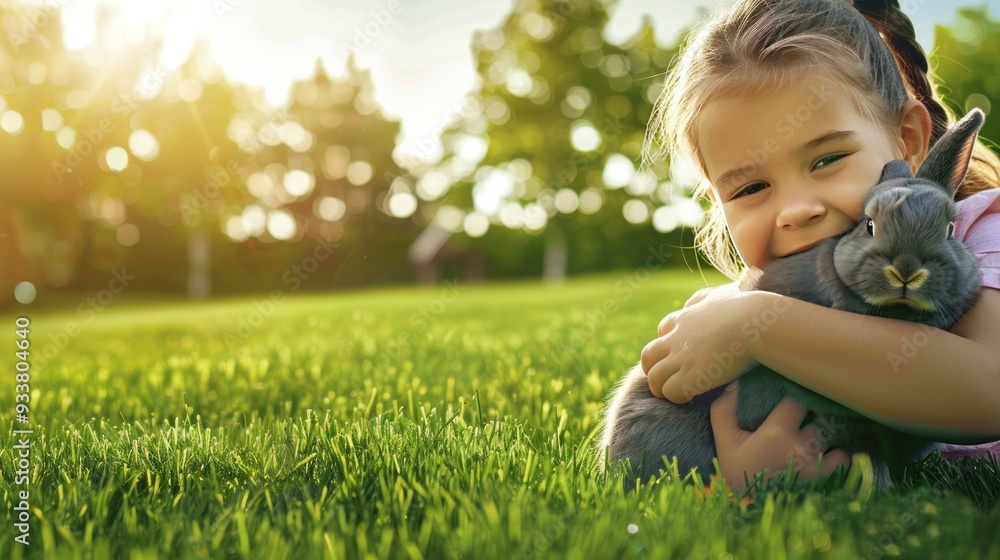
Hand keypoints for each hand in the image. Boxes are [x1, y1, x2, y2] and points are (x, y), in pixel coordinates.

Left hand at [641, 285, 757, 403]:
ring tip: (678, 395)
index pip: (662, 332)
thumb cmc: (745, 308)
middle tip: (670, 380)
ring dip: (662, 388)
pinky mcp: (691, 377)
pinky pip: (670, 392)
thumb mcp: (717, 294)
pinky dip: (677, 398)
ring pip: (654, 379)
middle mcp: (675, 339)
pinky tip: (691, 398)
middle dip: (654, 370)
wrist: (755, 323)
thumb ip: (701, 299)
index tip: (682, 356)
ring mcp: (681, 358)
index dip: (669, 346)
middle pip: (648, 357)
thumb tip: (691, 304)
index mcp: (682, 319)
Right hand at [710, 383, 850, 489]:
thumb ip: (723, 410)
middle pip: (817, 417)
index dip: (794, 399)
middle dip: (809, 419)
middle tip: (799, 422)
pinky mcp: (826, 478)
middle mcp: (802, 446)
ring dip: (821, 436)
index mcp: (777, 432)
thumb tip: (732, 382)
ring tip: (809, 440)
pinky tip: (823, 455)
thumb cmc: (738, 471)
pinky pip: (843, 458)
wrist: (751, 510)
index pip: (798, 400)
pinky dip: (836, 454)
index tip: (788, 403)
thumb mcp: (725, 441)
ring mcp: (817, 463)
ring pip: (830, 436)